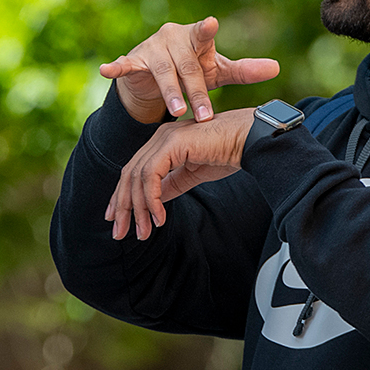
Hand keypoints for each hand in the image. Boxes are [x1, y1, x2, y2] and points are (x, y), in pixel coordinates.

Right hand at [100, 16, 280, 122]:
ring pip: (162, 71)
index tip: (211, 23)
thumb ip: (244, 71)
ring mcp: (151, 47)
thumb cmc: (192, 70)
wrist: (156, 78)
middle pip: (186, 66)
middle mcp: (173, 37)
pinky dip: (115, 67)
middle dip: (195, 92)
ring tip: (178, 111)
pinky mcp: (132, 60)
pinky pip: (124, 64)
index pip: (204, 35)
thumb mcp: (217, 72)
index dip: (206, 29)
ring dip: (170, 91)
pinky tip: (106, 69)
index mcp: (196, 37)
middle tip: (203, 116)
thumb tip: (277, 68)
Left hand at [104, 108, 253, 239]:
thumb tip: (153, 201)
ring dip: (138, 208)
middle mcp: (159, 138)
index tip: (118, 219)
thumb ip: (171, 185)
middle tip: (120, 232)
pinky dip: (152, 199)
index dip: (123, 196)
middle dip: (123, 206)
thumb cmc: (229, 152)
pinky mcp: (173, 144)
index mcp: (163, 143)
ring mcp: (164, 138)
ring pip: (138, 177)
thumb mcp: (193, 175)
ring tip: (144, 231)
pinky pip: (152, 175)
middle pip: (129, 174)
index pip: (134, 171)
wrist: (251, 139)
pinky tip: (158, 217)